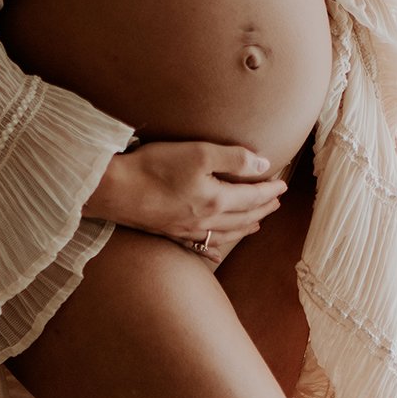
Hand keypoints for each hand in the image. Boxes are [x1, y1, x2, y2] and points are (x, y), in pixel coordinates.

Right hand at [83, 141, 286, 250]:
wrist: (114, 190)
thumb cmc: (155, 167)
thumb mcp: (199, 153)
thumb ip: (235, 159)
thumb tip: (263, 166)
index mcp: (217, 201)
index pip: (253, 197)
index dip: (270, 190)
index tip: (282, 184)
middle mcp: (206, 221)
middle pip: (244, 218)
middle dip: (263, 209)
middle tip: (276, 203)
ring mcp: (188, 230)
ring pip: (227, 233)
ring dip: (246, 227)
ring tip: (256, 223)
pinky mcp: (171, 233)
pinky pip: (204, 243)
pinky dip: (219, 243)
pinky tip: (219, 244)